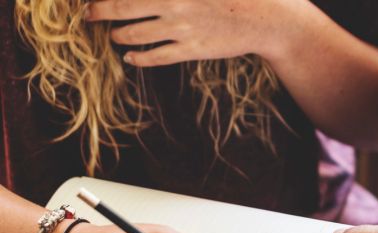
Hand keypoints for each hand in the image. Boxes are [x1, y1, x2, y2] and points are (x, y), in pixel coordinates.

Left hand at [85, 0, 289, 65]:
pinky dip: (137, 57)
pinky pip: (155, 56)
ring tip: (113, 35)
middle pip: (119, 5)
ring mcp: (180, 26)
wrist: (265, 16)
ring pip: (132, 33)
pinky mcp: (191, 49)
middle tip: (87, 13)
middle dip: (97, 10)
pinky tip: (130, 57)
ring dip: (117, 34)